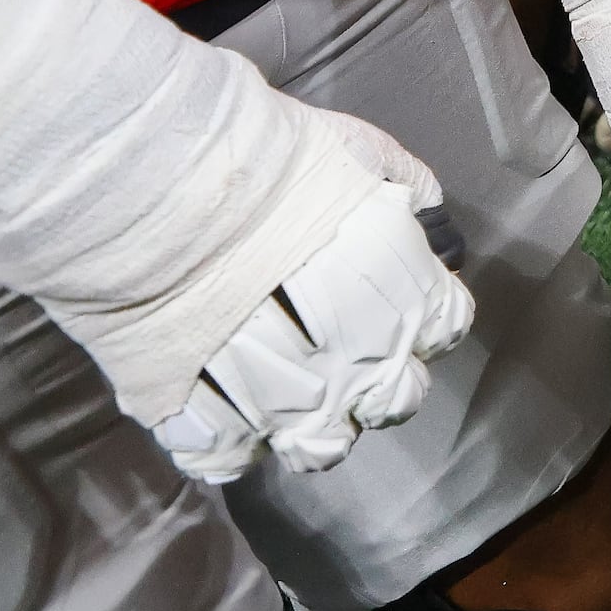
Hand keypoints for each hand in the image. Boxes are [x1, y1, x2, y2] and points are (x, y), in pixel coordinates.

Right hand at [153, 145, 477, 479]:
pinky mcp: (205, 426)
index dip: (425, 321)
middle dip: (380, 384)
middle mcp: (357, 363)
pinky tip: (223, 413)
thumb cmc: (269, 161)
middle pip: (394, 400)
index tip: (401, 308)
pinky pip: (230, 458)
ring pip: (319, 447)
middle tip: (344, 356)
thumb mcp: (358, 153)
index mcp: (405, 296)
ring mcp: (284, 404)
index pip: (444, 330)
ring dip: (312, 426)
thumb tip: (424, 214)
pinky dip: (230, 443)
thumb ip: (400, 187)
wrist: (166, 192)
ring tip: (286, 398)